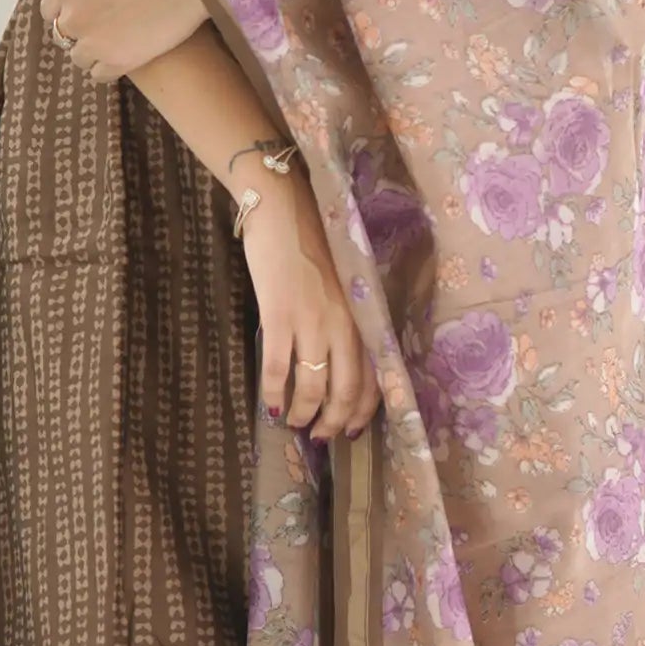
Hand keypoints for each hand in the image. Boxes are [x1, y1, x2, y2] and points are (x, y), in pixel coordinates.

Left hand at [30, 0, 205, 82]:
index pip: (49, 10)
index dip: (69, 6)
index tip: (92, 1)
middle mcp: (73, 19)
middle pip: (63, 34)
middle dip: (80, 28)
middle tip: (110, 18)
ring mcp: (94, 44)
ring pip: (79, 57)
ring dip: (93, 49)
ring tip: (118, 36)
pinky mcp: (118, 63)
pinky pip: (98, 75)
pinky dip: (107, 67)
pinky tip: (125, 52)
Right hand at [240, 174, 380, 443]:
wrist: (281, 207)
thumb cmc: (311, 244)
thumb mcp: (342, 286)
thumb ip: (345, 320)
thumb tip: (336, 362)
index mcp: (362, 316)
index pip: (374, 377)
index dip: (362, 411)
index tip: (350, 430)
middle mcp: (345, 323)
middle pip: (347, 390)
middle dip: (333, 422)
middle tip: (320, 437)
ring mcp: (312, 320)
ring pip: (313, 387)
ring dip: (303, 413)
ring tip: (293, 423)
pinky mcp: (279, 315)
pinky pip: (277, 368)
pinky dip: (273, 394)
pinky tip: (270, 406)